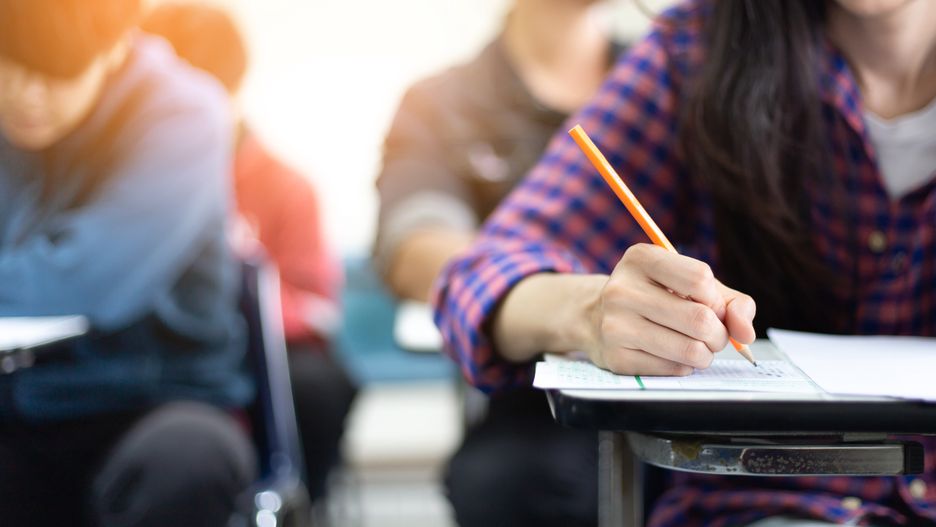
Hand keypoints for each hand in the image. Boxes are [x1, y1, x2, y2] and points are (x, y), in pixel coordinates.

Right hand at [585, 244, 755, 375]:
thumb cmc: (655, 297)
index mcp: (641, 259)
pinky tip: (672, 355)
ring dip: (706, 354)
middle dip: (719, 334)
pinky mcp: (616, 358)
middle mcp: (622, 289)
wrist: (596, 318)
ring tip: (697, 347)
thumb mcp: (689, 285)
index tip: (712, 306)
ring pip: (690, 350)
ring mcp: (615, 325)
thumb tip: (745, 334)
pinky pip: (673, 369)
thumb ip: (730, 302)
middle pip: (700, 319)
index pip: (700, 279)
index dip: (718, 300)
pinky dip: (684, 366)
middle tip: (713, 335)